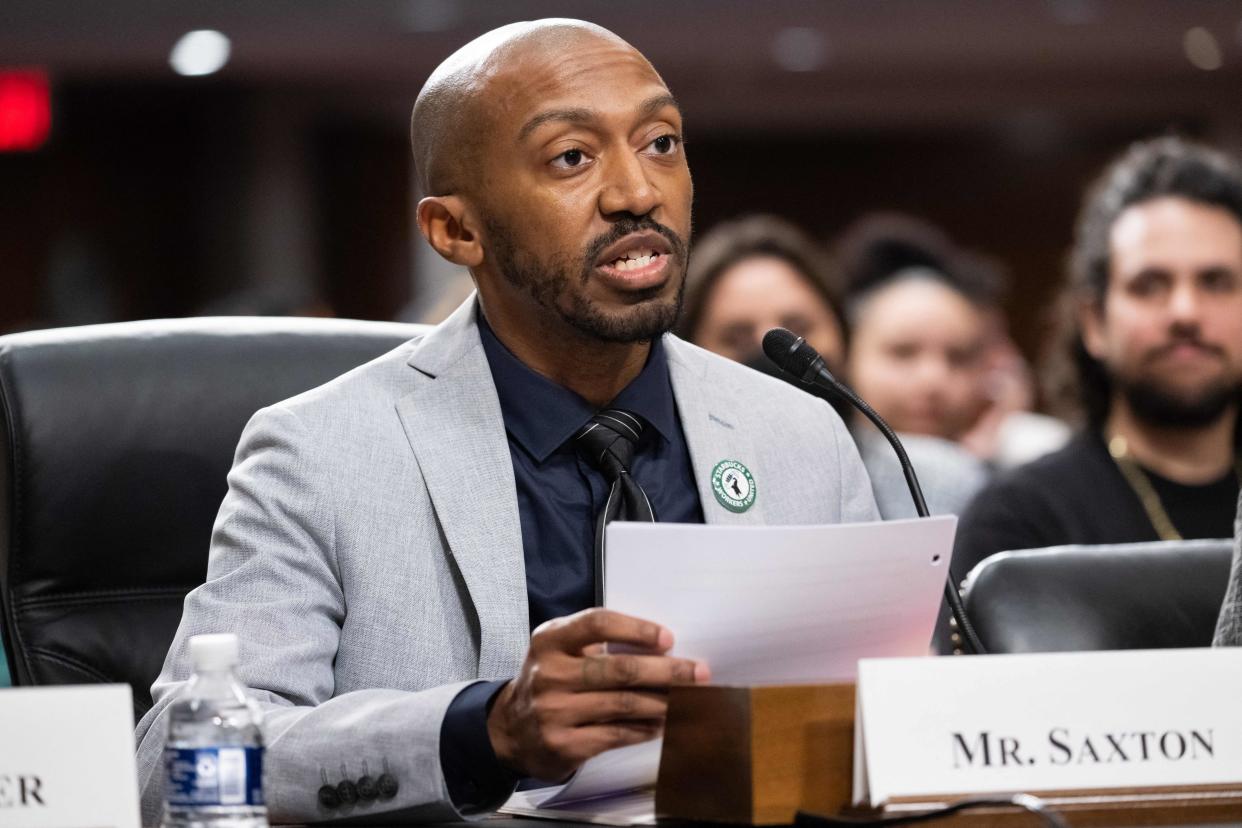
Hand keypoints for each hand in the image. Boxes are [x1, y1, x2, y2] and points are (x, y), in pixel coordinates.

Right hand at [486, 607, 708, 780]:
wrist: (510, 729)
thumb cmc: (550, 680)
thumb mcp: (560, 650)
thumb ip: (598, 643)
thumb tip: (662, 649)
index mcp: (550, 640)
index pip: (597, 623)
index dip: (636, 630)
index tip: (668, 639)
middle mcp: (549, 674)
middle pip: (620, 669)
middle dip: (668, 672)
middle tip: (699, 674)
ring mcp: (554, 712)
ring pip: (624, 704)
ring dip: (664, 703)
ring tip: (688, 700)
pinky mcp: (563, 744)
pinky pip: (616, 734)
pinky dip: (645, 729)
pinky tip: (661, 723)